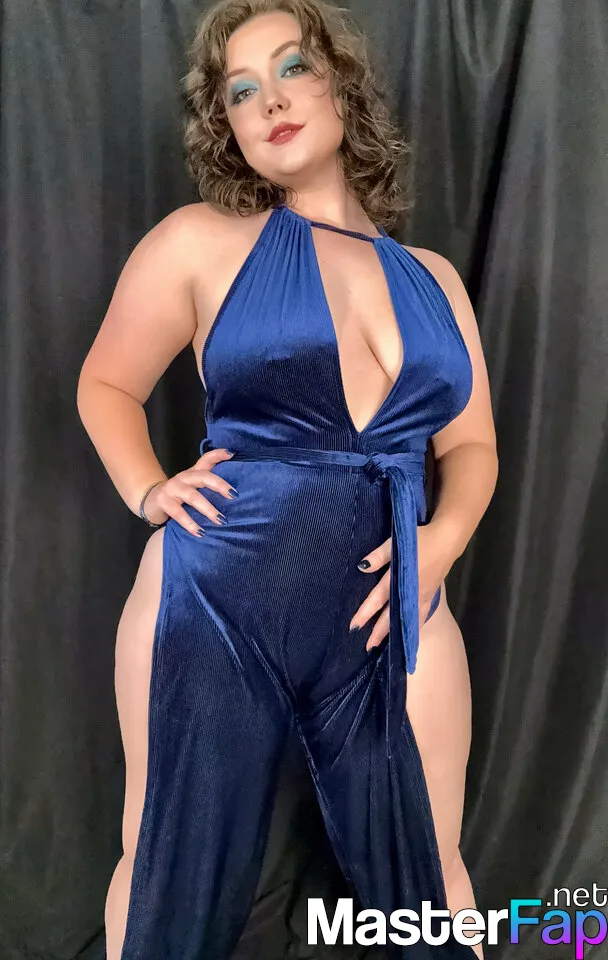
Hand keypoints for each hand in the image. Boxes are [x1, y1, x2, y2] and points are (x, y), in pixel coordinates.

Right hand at [141, 447, 235, 535]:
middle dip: (219, 485)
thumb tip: (234, 488)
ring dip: (208, 509)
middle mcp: (184, 477)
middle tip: (233, 495)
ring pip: (193, 496)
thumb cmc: (180, 495)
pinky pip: (178, 513)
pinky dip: (190, 523)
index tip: (231, 454)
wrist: (151, 501)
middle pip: (203, 476)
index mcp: (193, 473)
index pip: (206, 459)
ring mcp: (172, 488)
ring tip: (221, 520)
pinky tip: (200, 532)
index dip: (218, 455)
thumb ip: (209, 485)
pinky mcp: (163, 501)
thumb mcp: (194, 487)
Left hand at [350, 522, 454, 651]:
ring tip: (385, 646)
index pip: (378, 599)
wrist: (447, 541)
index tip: (354, 627)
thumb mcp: (396, 543)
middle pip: (392, 615)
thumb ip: (379, 557)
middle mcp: (411, 592)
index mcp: (399, 578)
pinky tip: (409, 634)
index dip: (365, 613)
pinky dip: (414, 627)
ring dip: (395, 632)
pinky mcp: (431, 595)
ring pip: (407, 619)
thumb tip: (361, 568)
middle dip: (379, 632)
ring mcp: (423, 596)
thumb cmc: (420, 540)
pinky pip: (421, 616)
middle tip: (368, 647)